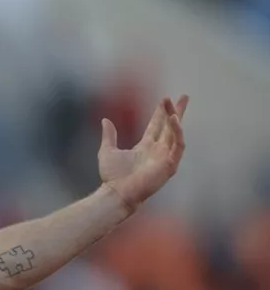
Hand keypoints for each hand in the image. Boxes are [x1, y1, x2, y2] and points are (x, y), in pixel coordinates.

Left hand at [99, 95, 187, 211]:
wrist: (116, 193)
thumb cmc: (112, 177)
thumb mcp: (107, 151)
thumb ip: (109, 136)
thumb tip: (105, 120)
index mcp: (145, 147)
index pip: (157, 126)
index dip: (161, 112)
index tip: (165, 99)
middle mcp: (157, 150)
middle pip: (170, 127)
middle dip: (176, 111)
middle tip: (183, 96)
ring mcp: (164, 157)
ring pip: (174, 133)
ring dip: (175, 118)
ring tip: (174, 104)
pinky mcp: (169, 165)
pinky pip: (178, 145)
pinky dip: (178, 132)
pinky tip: (174, 120)